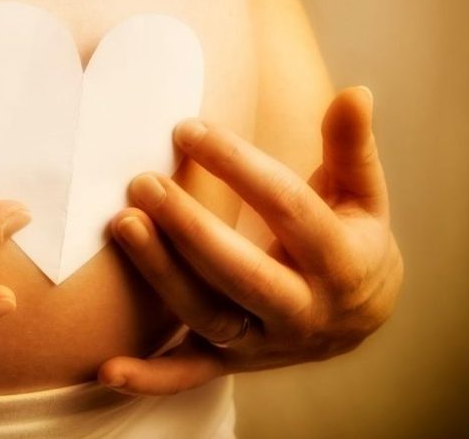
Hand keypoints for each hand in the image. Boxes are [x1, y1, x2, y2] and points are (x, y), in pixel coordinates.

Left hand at [97, 87, 401, 394]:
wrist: (361, 316)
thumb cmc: (352, 235)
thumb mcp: (363, 192)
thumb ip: (351, 145)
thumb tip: (357, 91)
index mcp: (342, 261)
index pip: (287, 208)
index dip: (237, 166)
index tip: (186, 128)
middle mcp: (304, 310)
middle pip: (243, 272)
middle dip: (191, 228)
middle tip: (141, 181)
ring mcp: (267, 344)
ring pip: (209, 316)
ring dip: (161, 277)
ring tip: (121, 224)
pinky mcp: (235, 364)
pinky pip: (189, 375)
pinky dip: (150, 378)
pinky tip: (105, 369)